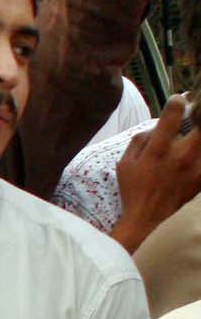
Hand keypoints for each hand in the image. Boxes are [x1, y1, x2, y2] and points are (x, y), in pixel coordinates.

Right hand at [110, 92, 200, 250]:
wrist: (146, 218)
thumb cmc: (133, 188)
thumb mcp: (125, 162)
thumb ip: (140, 140)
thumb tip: (157, 126)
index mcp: (158, 150)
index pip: (174, 114)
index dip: (178, 101)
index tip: (179, 100)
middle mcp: (181, 156)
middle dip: (199, 111)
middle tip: (196, 110)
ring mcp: (196, 167)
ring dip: (199, 133)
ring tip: (193, 133)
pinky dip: (199, 152)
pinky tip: (192, 151)